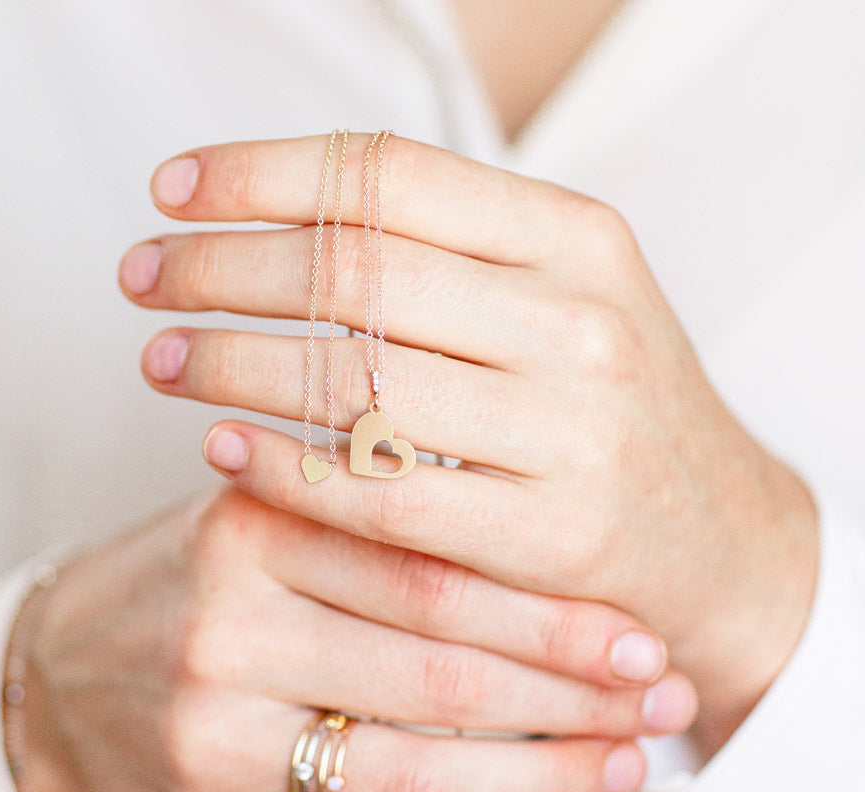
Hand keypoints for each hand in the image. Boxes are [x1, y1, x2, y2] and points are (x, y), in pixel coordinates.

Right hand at [10, 487, 693, 791]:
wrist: (68, 668)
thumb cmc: (199, 582)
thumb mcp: (266, 514)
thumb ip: (373, 514)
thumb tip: (543, 539)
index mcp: (251, 533)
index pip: (430, 577)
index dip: (549, 613)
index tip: (639, 633)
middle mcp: (227, 639)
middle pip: (439, 680)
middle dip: (572, 697)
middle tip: (662, 702)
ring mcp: (215, 750)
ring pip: (414, 782)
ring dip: (540, 783)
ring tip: (624, 768)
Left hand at [122, 134, 817, 754]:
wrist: (720, 544)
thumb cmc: (617, 415)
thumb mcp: (565, 302)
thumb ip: (453, 258)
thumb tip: (286, 219)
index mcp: (578, 240)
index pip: (388, 176)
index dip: (261, 174)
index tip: (174, 189)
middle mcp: (579, 322)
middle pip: (355, 272)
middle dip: (221, 266)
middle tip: (144, 277)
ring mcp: (572, 431)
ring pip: (357, 382)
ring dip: (233, 362)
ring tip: (166, 357)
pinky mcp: (550, 536)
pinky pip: (383, 495)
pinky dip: (286, 469)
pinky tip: (220, 448)